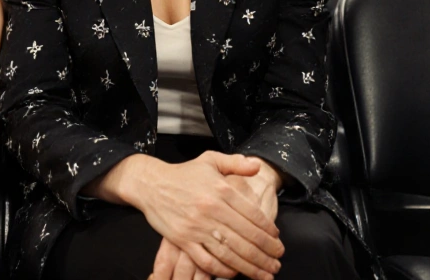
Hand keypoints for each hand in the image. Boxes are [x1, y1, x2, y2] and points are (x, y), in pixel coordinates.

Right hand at [136, 152, 283, 279]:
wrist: (151, 184)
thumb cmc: (183, 174)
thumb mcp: (211, 160)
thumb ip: (236, 163)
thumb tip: (257, 166)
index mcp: (221, 190)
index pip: (254, 215)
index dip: (269, 231)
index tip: (277, 240)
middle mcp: (211, 209)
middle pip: (246, 237)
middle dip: (267, 253)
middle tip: (277, 260)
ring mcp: (196, 226)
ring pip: (230, 252)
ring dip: (251, 266)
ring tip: (266, 274)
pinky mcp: (183, 239)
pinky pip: (207, 260)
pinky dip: (223, 269)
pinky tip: (234, 273)